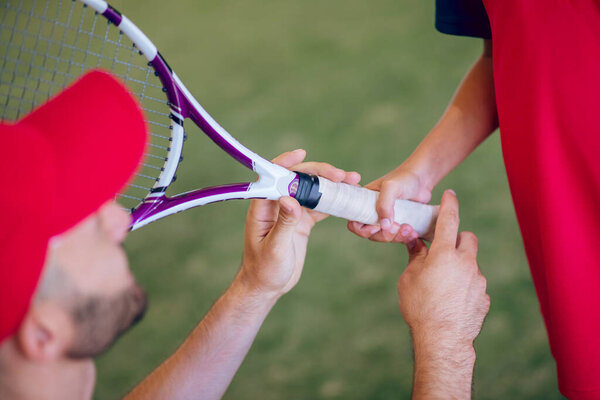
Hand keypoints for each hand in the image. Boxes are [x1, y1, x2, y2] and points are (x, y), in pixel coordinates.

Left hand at [240, 149, 359, 297]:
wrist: (267, 286)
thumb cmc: (264, 270)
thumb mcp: (275, 248)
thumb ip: (283, 223)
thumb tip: (290, 199)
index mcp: (263, 207)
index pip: (275, 177)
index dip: (287, 162)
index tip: (302, 152)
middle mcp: (276, 205)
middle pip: (299, 180)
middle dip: (320, 173)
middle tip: (342, 175)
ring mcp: (290, 212)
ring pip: (312, 190)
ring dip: (331, 185)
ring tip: (353, 181)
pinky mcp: (301, 222)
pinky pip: (319, 205)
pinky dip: (333, 201)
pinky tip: (349, 197)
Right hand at [347, 166, 431, 242]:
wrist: (423, 179)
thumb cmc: (404, 178)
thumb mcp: (391, 187)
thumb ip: (384, 204)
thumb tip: (383, 226)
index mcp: (364, 203)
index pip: (355, 223)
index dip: (363, 230)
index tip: (376, 227)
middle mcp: (372, 213)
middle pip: (371, 234)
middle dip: (385, 235)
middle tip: (398, 226)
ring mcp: (385, 219)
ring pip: (385, 237)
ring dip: (397, 237)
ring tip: (410, 229)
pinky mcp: (398, 224)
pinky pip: (397, 237)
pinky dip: (405, 238)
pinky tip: (413, 233)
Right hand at [398, 190, 488, 348]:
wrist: (442, 340)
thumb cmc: (419, 307)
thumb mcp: (409, 278)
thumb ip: (415, 256)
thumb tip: (414, 241)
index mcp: (443, 254)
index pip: (448, 220)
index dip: (449, 204)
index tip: (450, 194)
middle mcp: (465, 263)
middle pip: (468, 238)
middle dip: (458, 239)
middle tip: (444, 250)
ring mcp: (478, 280)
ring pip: (470, 264)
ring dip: (459, 267)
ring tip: (442, 287)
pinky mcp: (484, 297)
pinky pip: (474, 284)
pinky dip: (464, 287)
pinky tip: (451, 302)